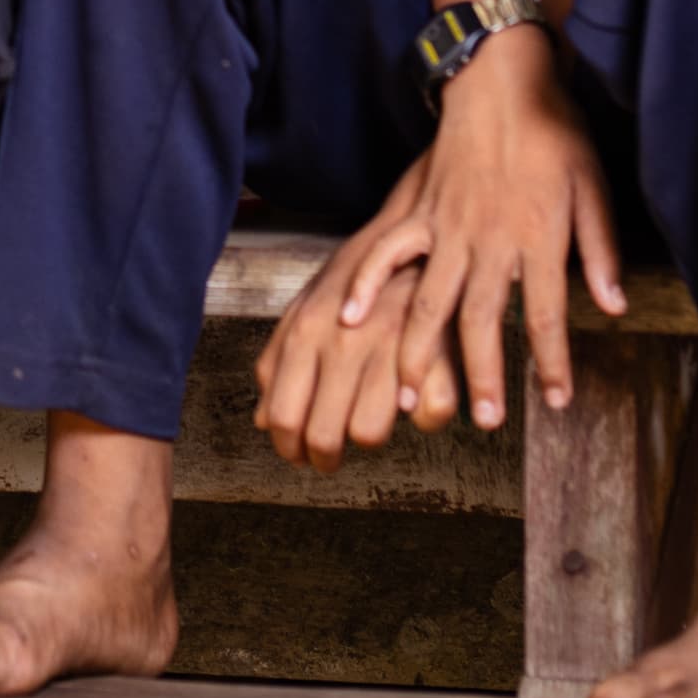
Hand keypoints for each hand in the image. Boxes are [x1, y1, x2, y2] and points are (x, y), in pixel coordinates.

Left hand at [255, 157, 434, 469]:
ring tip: (369, 426)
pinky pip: (428, 416)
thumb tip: (259, 420)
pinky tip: (415, 403)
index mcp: (305, 332)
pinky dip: (424, 418)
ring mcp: (389, 347)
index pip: (283, 415)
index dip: (289, 447)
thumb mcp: (307, 307)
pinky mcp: (438, 351)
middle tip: (329, 459)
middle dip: (324, 459)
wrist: (419, 238)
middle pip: (323, 436)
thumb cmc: (359, 277)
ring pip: (368, 434)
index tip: (298, 455)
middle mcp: (343, 342)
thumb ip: (277, 361)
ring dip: (368, 439)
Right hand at [377, 33, 627, 434]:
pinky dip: (368, 285)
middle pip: (483, 320)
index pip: (547, 316)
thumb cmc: (556, 133)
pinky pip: (387, 252)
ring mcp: (448, 226)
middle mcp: (490, 240)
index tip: (556, 400)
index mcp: (538, 238)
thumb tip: (614, 307)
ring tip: (413, 396)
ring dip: (423, 351)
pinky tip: (352, 320)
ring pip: (431, 300)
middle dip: (484, 375)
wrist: (504, 81)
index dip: (552, 363)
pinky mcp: (419, 210)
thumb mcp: (594, 188)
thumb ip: (600, 251)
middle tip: (484, 420)